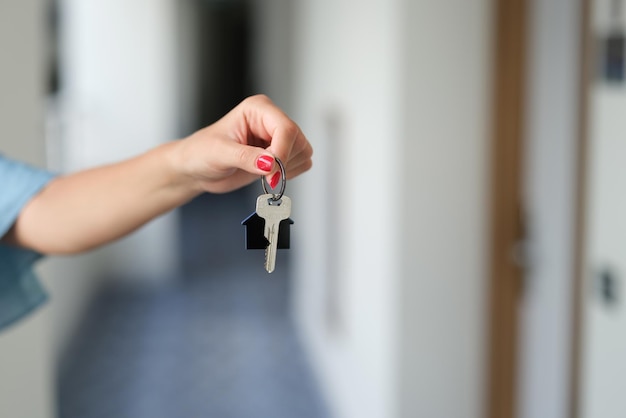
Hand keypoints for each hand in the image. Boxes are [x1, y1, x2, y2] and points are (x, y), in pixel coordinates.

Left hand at [173, 94, 312, 193]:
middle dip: (283, 162)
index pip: (285, 127)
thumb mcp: (219, 154)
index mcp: (258, 109)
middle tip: (263, 174)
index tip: (270, 171)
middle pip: (298, 140)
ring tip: (262, 173)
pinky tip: (269, 175)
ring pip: (304, 152)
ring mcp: (278, 137)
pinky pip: (302, 163)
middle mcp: (271, 121)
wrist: (198, 169)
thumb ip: (246, 157)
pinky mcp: (282, 154)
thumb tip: (270, 163)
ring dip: (287, 169)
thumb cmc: (202, 153)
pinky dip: (290, 174)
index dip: (282, 151)